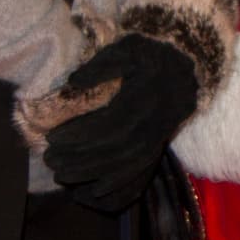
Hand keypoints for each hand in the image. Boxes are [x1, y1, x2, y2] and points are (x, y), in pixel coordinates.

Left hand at [44, 33, 199, 213]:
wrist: (188, 64)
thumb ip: (101, 64)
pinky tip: (94, 192)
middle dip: (80, 159)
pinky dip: (118, 187)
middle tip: (51, 160)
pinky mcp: (160, 146)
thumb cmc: (150, 52)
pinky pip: (141, 175)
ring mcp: (160, 137)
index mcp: (145, 95)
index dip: (79, 134)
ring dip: (94, 176)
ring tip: (63, 177)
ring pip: (127, 166)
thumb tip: (73, 81)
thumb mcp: (127, 46)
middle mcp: (155, 121)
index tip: (52, 137)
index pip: (109, 123)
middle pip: (115, 150)